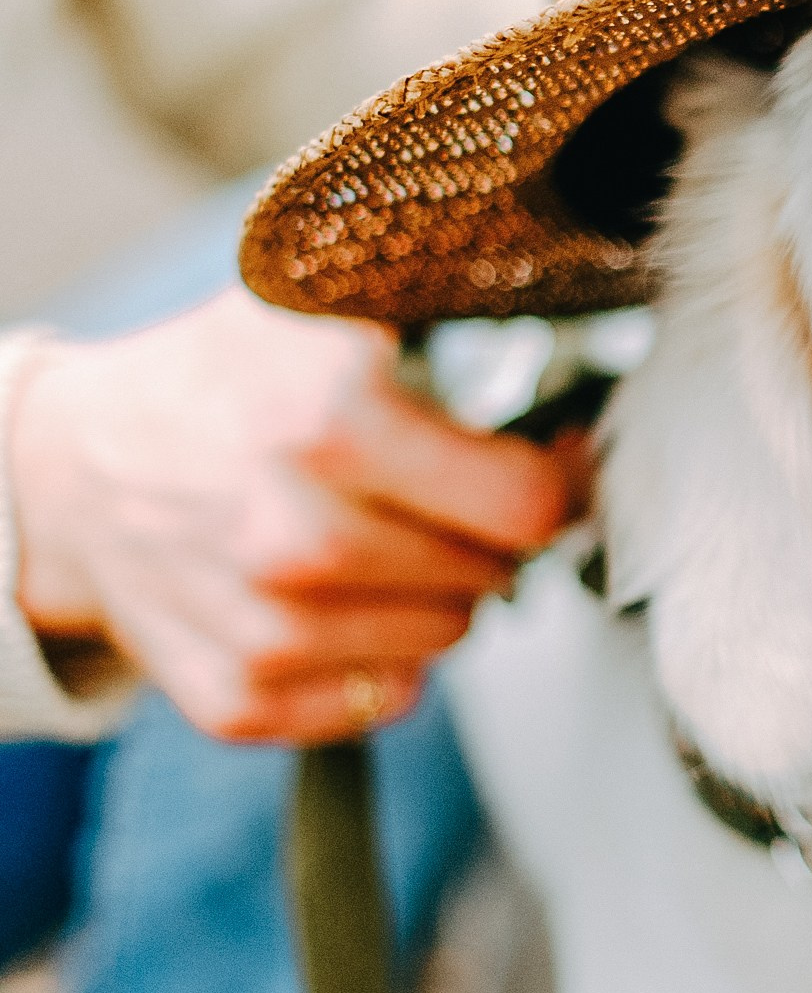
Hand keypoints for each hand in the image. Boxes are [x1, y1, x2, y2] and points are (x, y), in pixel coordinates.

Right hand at [10, 287, 585, 742]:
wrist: (72, 472)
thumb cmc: (213, 382)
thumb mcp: (313, 298)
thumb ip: (432, 294)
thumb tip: (549, 294)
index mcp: (332, 422)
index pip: (527, 503)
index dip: (558, 481)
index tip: (549, 462)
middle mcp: (298, 538)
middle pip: (490, 575)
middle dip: (488, 534)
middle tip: (447, 495)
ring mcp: (266, 630)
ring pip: (443, 641)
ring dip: (435, 594)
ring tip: (380, 536)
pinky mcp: (238, 698)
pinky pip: (377, 698)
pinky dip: (376, 656)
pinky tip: (337, 598)